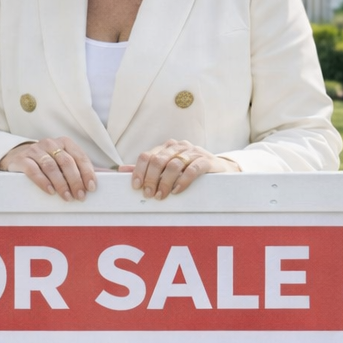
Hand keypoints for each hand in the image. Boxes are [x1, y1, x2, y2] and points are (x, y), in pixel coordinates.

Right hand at [0, 136, 96, 200]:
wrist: (17, 157)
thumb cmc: (46, 162)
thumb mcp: (64, 161)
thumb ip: (82, 168)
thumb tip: (108, 176)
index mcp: (65, 142)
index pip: (80, 157)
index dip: (87, 173)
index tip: (91, 188)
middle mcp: (50, 143)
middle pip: (67, 162)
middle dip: (75, 181)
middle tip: (80, 197)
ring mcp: (35, 150)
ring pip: (51, 166)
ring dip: (61, 184)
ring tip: (67, 197)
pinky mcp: (22, 159)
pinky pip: (33, 170)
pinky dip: (43, 182)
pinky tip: (50, 191)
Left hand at [122, 141, 238, 199]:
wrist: (220, 170)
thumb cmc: (190, 170)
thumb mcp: (168, 169)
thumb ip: (147, 169)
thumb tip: (122, 170)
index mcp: (166, 148)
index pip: (147, 155)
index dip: (139, 171)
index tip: (136, 187)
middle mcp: (178, 147)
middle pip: (158, 160)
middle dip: (151, 179)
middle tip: (148, 195)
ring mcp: (193, 152)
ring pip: (174, 164)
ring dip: (165, 182)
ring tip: (161, 196)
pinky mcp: (206, 160)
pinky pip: (192, 168)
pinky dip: (183, 180)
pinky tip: (177, 191)